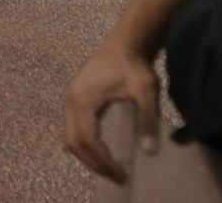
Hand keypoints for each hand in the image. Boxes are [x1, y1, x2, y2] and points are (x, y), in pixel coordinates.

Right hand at [63, 39, 159, 183]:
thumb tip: (150, 152)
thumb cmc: (134, 66)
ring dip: (88, 156)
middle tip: (118, 177)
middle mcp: (71, 102)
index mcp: (83, 100)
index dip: (103, 161)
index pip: (88, 140)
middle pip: (74, 143)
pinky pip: (73, 129)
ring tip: (110, 169)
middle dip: (94, 164)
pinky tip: (102, 151)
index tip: (122, 174)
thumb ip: (147, 120)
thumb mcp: (146, 92)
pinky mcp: (76, 99)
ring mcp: (70, 100)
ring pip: (71, 138)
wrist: (124, 43)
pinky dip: (85, 145)